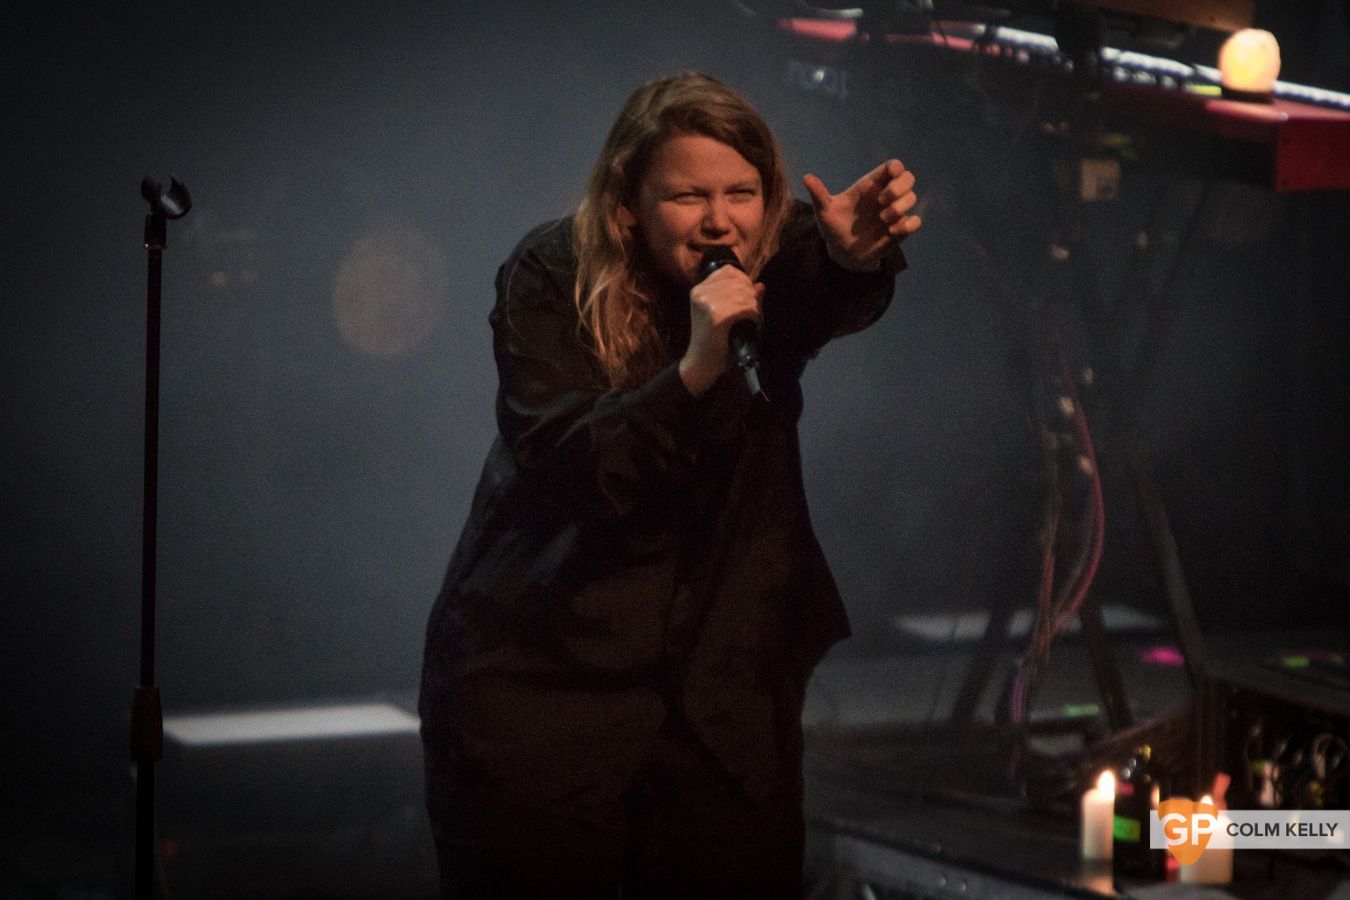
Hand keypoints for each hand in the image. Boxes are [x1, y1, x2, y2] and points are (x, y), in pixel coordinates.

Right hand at [679, 265, 763, 395]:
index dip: (744, 281)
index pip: (729, 271)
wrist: (701, 364)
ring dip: (753, 307)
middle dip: (751, 296)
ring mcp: (706, 304)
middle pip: (739, 282)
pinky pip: (744, 308)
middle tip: (752, 312)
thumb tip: (760, 285)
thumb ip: (742, 298)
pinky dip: (753, 315)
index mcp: (699, 289)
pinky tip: (751, 323)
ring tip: (752, 319)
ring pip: (744, 294)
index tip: (748, 297)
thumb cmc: (713, 340)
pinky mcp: (715, 317)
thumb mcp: (724, 314)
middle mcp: (700, 293)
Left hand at [803, 160, 921, 271]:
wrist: (843, 254)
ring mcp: (895, 212)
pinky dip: (907, 225)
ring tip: (883, 219)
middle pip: (908, 178)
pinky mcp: (900, 229)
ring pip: (913, 198)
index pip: (891, 167)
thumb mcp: (825, 212)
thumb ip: (819, 195)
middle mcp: (885, 196)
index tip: (891, 173)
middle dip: (900, 187)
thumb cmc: (834, 228)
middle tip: (882, 200)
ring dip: (900, 207)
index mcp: (871, 185)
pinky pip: (916, 222)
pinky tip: (891, 231)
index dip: (896, 167)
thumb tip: (807, 177)